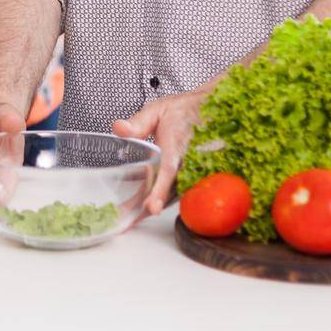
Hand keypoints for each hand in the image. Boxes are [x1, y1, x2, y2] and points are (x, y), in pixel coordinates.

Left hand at [112, 86, 208, 215]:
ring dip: (151, 206)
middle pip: (169, 192)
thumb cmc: (183, 111)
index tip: (151, 207)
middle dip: (150, 207)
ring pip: (172, 195)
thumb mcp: (158, 110)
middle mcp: (187, 162)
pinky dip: (158, 198)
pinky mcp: (190, 175)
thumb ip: (138, 122)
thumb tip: (119, 129)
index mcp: (177, 144)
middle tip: (128, 221)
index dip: (160, 189)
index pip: (168, 170)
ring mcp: (191, 171)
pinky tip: (142, 204)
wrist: (211, 109)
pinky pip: (174, 190)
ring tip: (130, 218)